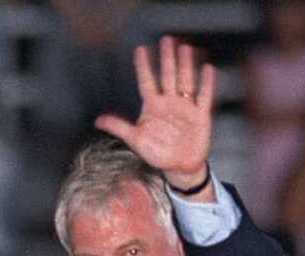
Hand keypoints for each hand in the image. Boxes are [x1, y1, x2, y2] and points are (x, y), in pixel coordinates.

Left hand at [95, 36, 215, 189]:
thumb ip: (118, 127)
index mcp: (152, 107)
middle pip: (167, 76)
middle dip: (166, 59)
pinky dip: (206, 84)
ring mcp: (184, 108)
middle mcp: (169, 103)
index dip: (143, 66)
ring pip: (185, 82)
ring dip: (185, 66)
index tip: (140, 49)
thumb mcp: (134, 139)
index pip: (146, 82)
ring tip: (185, 48)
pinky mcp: (200, 116)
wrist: (178, 166)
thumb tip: (97, 120)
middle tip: (166, 39)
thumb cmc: (156, 152)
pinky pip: (204, 97)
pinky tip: (207, 69)